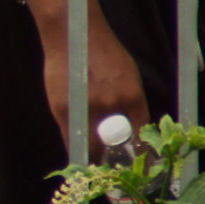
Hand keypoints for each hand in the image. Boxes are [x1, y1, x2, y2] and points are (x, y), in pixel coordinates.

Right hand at [42, 25, 149, 163]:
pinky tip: (79, 151)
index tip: (142, 167)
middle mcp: (111, 105)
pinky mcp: (62, 110)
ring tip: (95, 161)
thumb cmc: (103, 52)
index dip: (141, 155)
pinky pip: (72, 139)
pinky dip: (77, 147)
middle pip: (115, 146)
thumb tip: (130, 127)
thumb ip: (129, 103)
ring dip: (94, 156)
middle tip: (116, 168)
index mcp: (132, 97)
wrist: (74, 35)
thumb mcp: (127, 76)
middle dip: (116, 161)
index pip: (141, 136)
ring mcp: (85, 108)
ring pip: (91, 147)